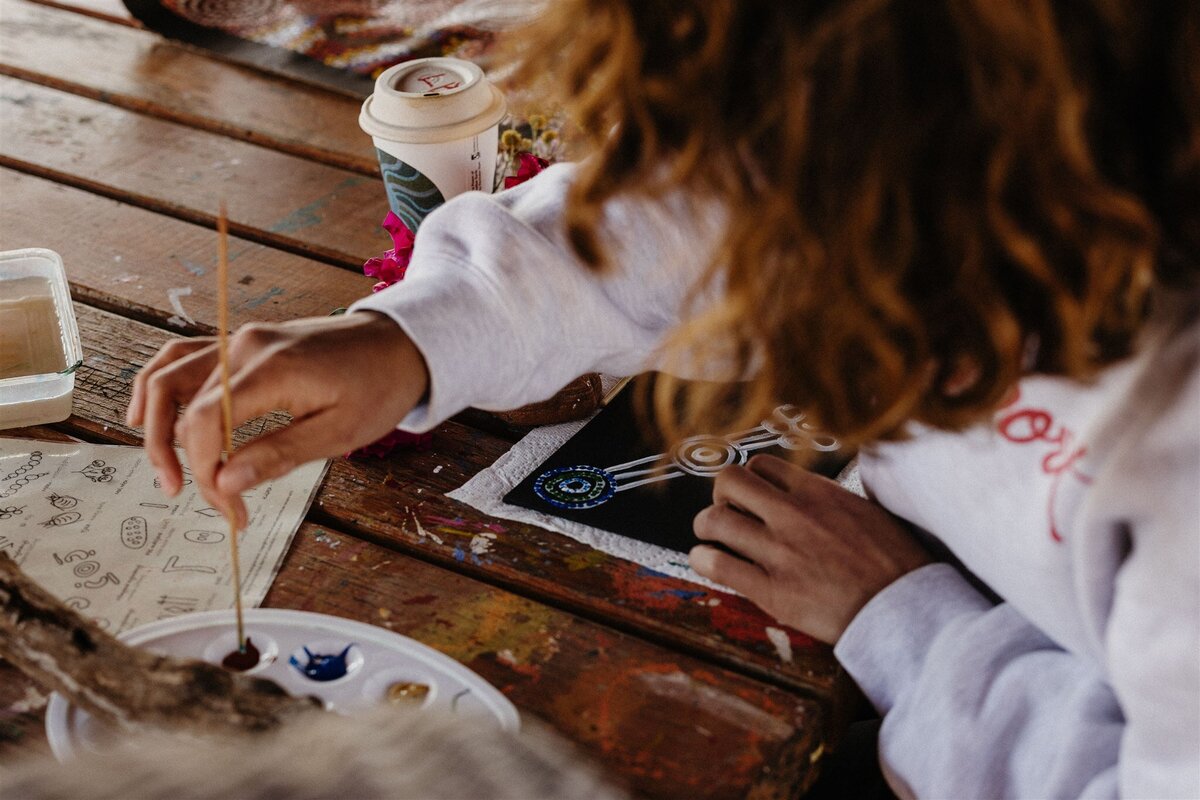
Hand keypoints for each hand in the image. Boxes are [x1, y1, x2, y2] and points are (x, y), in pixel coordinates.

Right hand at [126, 312, 427, 527]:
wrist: (399, 344)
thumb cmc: (378, 387)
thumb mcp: (339, 432)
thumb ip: (278, 454)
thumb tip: (224, 482)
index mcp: (273, 368)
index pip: (208, 422)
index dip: (206, 472)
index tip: (230, 509)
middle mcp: (245, 346)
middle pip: (186, 406)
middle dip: (190, 462)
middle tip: (211, 503)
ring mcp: (239, 340)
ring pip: (170, 377)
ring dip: (158, 425)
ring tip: (165, 473)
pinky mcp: (241, 343)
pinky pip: (184, 359)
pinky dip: (161, 387)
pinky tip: (145, 417)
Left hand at [690, 454, 931, 642]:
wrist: (906, 610)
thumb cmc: (894, 564)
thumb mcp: (866, 511)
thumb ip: (828, 498)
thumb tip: (808, 491)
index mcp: (818, 493)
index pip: (760, 466)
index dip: (749, 481)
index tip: (749, 496)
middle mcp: (793, 515)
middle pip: (728, 481)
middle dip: (720, 495)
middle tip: (726, 512)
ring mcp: (780, 552)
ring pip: (714, 520)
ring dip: (705, 527)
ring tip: (711, 537)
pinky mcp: (773, 591)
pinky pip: (717, 565)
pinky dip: (703, 560)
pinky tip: (707, 562)